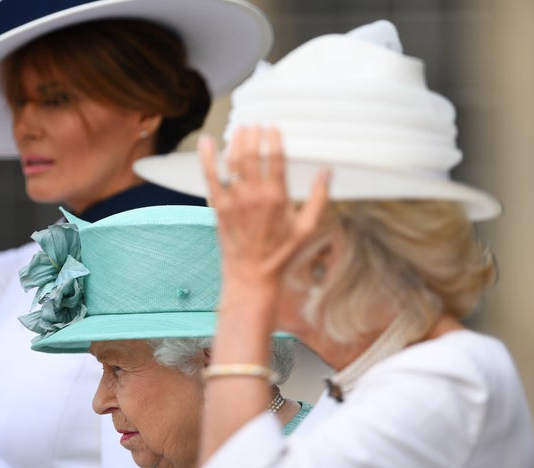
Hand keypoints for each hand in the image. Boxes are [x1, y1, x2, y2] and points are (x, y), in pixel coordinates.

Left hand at [199, 126, 329, 290]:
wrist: (252, 275)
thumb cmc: (281, 254)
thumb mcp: (307, 228)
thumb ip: (319, 198)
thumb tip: (327, 172)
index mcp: (277, 197)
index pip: (274, 158)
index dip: (273, 138)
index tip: (273, 127)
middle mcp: (254, 196)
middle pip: (250, 154)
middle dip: (252, 135)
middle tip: (255, 125)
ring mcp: (233, 201)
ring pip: (231, 161)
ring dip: (235, 141)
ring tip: (239, 129)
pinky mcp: (218, 207)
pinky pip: (210, 177)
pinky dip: (206, 157)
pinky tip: (206, 142)